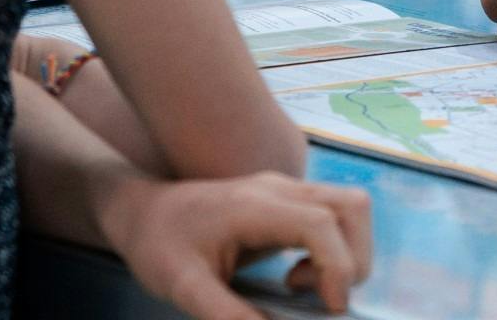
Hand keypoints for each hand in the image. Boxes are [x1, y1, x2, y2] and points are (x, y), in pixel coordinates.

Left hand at [102, 171, 373, 318]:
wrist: (142, 213)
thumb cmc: (158, 245)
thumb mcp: (184, 288)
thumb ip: (227, 315)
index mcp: (254, 205)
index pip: (322, 222)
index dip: (338, 266)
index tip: (329, 307)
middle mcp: (278, 189)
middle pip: (352, 207)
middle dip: (354, 260)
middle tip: (321, 298)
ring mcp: (286, 190)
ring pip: (351, 208)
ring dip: (347, 255)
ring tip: (302, 285)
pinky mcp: (288, 201)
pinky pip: (335, 218)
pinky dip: (333, 252)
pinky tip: (295, 276)